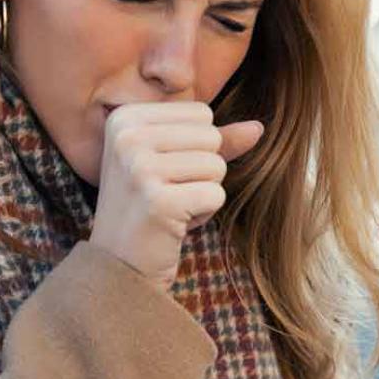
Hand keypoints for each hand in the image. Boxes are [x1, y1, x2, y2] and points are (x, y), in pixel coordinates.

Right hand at [89, 101, 262, 290]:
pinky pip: (216, 194)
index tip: (162, 172)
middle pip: (211, 137)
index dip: (193, 148)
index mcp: (125, 118)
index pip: (201, 113)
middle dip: (201, 171)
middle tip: (167, 194)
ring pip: (217, 165)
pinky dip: (204, 213)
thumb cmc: (149, 208)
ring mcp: (139, 168)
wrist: (120, 265)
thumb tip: (258, 127)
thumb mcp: (174, 162)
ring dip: (203, 193)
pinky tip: (175, 223)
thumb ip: (214, 140)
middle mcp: (127, 137)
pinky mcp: (158, 201)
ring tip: (171, 208)